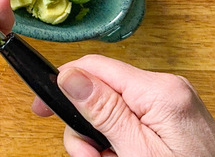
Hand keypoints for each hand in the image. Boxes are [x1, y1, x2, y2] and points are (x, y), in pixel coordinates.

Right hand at [32, 55, 214, 156]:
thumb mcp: (136, 152)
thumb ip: (104, 111)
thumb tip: (70, 76)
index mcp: (160, 91)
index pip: (96, 66)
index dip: (63, 83)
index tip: (41, 108)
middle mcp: (168, 89)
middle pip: (102, 92)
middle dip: (86, 127)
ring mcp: (172, 105)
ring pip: (113, 111)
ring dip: (101, 141)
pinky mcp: (173, 120)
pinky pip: (132, 123)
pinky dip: (120, 144)